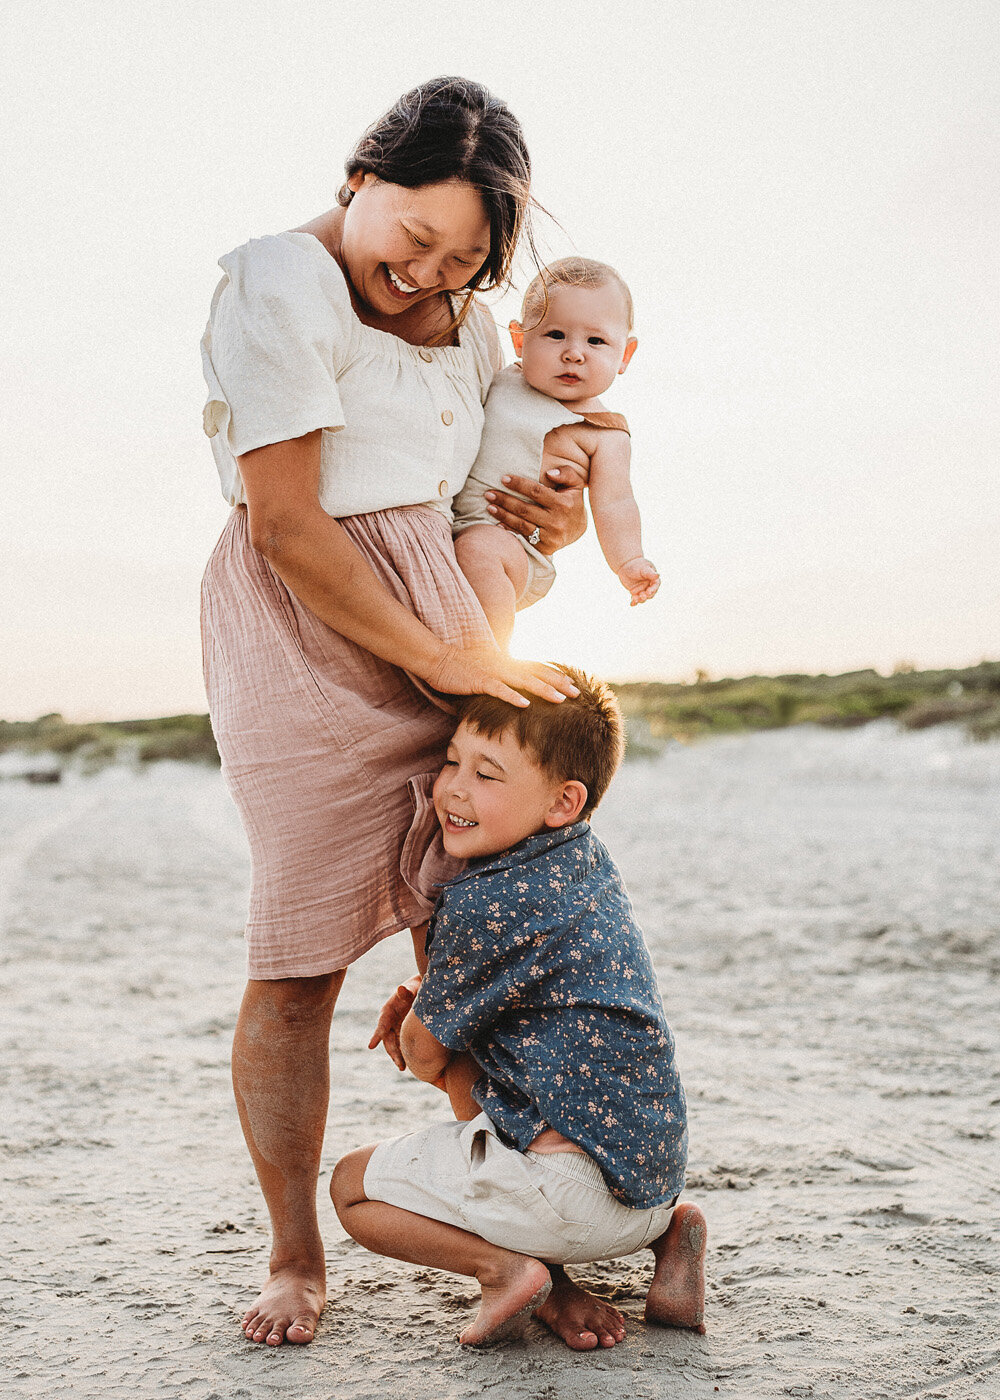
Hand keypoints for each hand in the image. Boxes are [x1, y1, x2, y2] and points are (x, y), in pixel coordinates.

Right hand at [369, 974, 421, 1069]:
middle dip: (393, 1053)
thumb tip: (401, 988)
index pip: (382, 1025)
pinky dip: (404, 1053)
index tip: (371, 1046)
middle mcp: (389, 1023)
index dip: (377, 1035)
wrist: (420, 991)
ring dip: (398, 1057)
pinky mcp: (403, 1033)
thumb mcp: (410, 988)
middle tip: (400, 1065)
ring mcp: (396, 1029)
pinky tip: (411, 1062)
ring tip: (403, 1067)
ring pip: (394, 1046)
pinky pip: (402, 1045)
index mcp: (388, 1012)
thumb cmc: (414, 988)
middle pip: (388, 1040)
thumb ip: (406, 991)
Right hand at [427, 641, 580, 707]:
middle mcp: (505, 664)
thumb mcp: (486, 669)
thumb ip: (502, 675)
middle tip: (576, 693)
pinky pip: (499, 689)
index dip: (555, 674)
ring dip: (543, 690)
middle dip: (558, 682)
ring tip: (560, 699)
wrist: (438, 660)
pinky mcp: (480, 680)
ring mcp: (493, 672)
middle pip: (536, 673)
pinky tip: (526, 705)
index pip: (536, 667)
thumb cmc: (461, 667)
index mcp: (507, 662)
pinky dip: (513, 696)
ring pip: (524, 681)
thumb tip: (515, 686)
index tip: (572, 683)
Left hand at [484, 465, 588, 556]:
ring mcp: (550, 536)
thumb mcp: (575, 485)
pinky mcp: (544, 547)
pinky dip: (509, 530)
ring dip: (503, 515)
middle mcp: (556, 521)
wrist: (577, 531)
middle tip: (489, 493)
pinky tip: (497, 523)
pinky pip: (523, 537)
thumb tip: (549, 473)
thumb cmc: (572, 502)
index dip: (519, 485)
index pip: (536, 492)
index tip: (503, 478)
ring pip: (521, 524)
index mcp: (563, 504)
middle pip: (524, 509)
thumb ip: (566, 474)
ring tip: (489, 507)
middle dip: (505, 500)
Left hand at [618, 557, 660, 605]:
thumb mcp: (643, 569)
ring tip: (635, 599)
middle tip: (642, 596)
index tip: (648, 592)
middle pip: (650, 594)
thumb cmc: (637, 565)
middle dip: (646, 596)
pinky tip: (631, 604)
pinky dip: (634, 602)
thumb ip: (650, 573)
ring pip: (643, 598)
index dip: (653, 589)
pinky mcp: (635, 593)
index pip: (655, 585)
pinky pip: (636, 599)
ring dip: (640, 599)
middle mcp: (649, 586)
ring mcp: (642, 590)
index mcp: (653, 579)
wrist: (626, 566)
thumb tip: (658, 575)